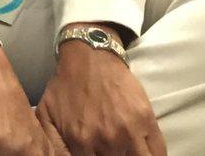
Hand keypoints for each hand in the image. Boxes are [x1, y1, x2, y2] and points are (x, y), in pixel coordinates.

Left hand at [36, 28, 164, 154]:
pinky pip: (158, 153)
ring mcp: (128, 133)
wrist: (89, 57)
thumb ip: (52, 144)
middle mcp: (105, 141)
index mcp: (80, 141)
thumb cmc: (66, 86)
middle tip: (110, 149)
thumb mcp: (46, 113)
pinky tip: (142, 151)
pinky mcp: (146, 122)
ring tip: (126, 149)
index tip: (96, 154)